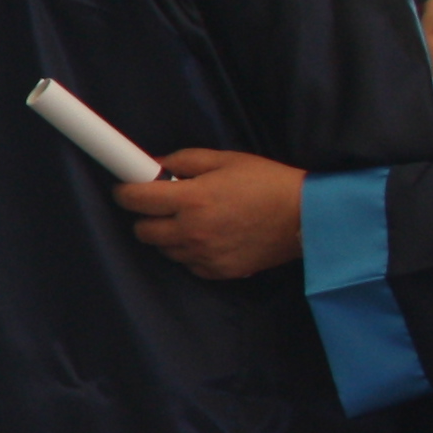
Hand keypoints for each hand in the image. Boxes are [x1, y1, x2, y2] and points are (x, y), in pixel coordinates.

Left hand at [117, 146, 305, 279]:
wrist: (307, 217)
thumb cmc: (267, 183)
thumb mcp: (225, 160)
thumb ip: (184, 160)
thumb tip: (154, 164)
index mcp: (192, 199)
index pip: (135, 200)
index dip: (126, 192)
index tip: (126, 189)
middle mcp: (193, 231)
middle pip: (143, 230)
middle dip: (147, 215)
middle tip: (163, 204)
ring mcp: (205, 255)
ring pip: (164, 249)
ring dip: (169, 235)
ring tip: (193, 219)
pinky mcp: (218, 272)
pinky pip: (188, 263)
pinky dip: (190, 251)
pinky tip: (209, 236)